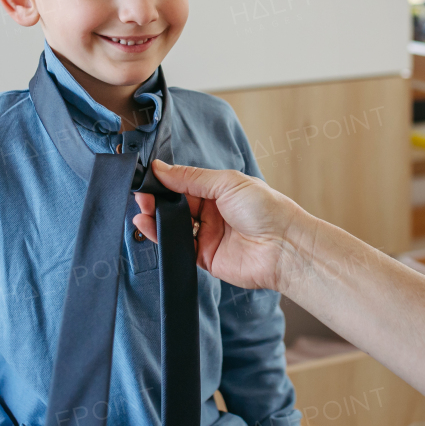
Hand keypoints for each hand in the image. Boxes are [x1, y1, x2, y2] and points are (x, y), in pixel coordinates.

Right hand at [132, 160, 312, 292]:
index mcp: (220, 190)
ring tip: (141, 210)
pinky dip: (160, 237)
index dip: (166, 181)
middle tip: (141, 195)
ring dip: (155, 218)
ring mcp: (209, 235)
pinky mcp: (205, 257)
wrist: (283, 248)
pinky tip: (148, 226)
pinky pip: (177, 246)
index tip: (147, 178)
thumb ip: (191, 177)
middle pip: (176, 204)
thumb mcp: (227, 182)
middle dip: (157, 199)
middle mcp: (213, 212)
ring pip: (173, 226)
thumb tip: (160, 168)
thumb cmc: (267, 210)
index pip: (185, 183)